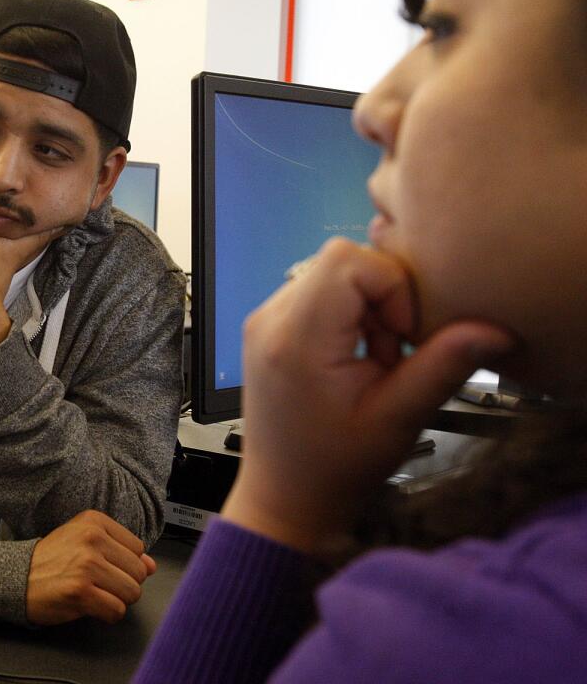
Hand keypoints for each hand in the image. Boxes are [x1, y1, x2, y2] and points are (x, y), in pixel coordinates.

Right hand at [25, 510, 156, 624]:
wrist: (16, 576)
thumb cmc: (51, 560)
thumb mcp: (84, 542)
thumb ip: (121, 550)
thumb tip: (152, 565)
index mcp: (94, 521)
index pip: (138, 548)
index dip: (124, 564)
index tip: (105, 566)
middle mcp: (92, 539)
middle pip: (138, 572)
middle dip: (124, 584)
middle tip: (99, 583)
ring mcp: (87, 565)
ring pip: (132, 592)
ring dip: (116, 600)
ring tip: (95, 594)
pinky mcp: (81, 591)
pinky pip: (117, 610)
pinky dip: (107, 614)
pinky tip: (91, 606)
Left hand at [223, 238, 513, 553]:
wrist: (286, 497)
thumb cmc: (333, 467)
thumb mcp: (399, 418)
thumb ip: (444, 365)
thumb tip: (491, 329)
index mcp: (295, 337)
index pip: (348, 259)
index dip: (392, 287)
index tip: (402, 337)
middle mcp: (270, 320)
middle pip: (340, 260)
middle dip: (383, 298)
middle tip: (391, 353)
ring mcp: (264, 321)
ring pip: (331, 274)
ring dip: (366, 309)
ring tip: (372, 362)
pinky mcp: (268, 328)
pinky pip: (316, 293)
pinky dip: (347, 315)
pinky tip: (354, 360)